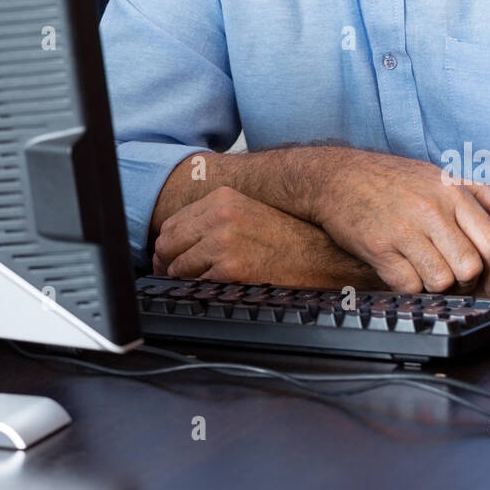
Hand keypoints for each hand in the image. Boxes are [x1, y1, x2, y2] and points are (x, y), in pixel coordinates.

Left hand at [152, 185, 383, 287]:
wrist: (323, 255)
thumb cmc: (289, 238)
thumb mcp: (248, 213)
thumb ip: (214, 219)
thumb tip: (179, 239)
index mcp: (222, 198)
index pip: (171, 222)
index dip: (166, 245)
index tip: (168, 259)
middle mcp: (220, 216)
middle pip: (167, 243)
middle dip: (165, 263)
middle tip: (173, 277)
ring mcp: (223, 242)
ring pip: (177, 267)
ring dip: (183, 280)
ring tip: (200, 284)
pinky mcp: (231, 270)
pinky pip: (197, 285)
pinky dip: (201, 291)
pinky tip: (217, 290)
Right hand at [314, 157, 489, 294]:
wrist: (338, 177)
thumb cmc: (391, 178)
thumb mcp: (439, 175)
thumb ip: (481, 194)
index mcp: (451, 194)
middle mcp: (431, 211)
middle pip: (470, 269)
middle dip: (468, 284)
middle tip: (457, 282)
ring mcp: (403, 230)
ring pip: (441, 281)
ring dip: (438, 287)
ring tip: (428, 274)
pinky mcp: (378, 247)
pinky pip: (409, 285)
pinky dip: (411, 287)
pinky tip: (405, 272)